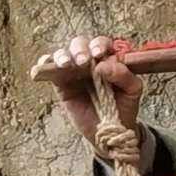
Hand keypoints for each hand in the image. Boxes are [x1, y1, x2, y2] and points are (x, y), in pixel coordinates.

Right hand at [35, 34, 142, 148]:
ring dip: (62, 55)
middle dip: (80, 49)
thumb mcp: (133, 91)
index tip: (99, 54)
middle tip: (83, 62)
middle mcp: (90, 61)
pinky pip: (49, 69)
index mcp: (108, 59)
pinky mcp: (60, 83)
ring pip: (63, 53)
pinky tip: (42, 66)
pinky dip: (44, 64)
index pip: (102, 43)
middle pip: (80, 44)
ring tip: (66, 65)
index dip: (99, 45)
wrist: (111, 131)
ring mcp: (73, 71)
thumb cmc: (123, 107)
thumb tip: (103, 65)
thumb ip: (124, 76)